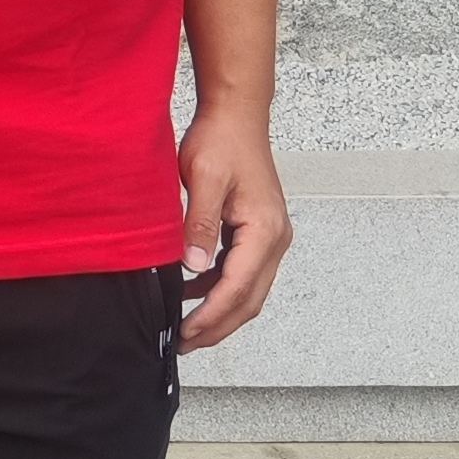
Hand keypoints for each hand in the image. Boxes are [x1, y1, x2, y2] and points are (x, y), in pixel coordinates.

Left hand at [177, 101, 290, 349]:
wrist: (236, 115)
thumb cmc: (222, 140)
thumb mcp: (203, 180)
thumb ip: (199, 224)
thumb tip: (193, 267)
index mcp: (264, 230)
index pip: (238, 287)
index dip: (211, 315)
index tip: (186, 333)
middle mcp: (275, 238)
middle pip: (250, 299)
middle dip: (218, 326)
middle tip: (184, 343)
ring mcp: (270, 237)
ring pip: (248, 290)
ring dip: (219, 312)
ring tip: (186, 327)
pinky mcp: (258, 233)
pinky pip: (242, 273)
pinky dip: (220, 289)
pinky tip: (192, 291)